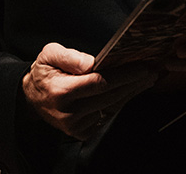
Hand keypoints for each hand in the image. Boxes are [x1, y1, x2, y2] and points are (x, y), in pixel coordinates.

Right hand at [21, 42, 156, 139]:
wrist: (32, 98)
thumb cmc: (44, 72)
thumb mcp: (49, 55)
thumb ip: (69, 57)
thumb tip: (91, 63)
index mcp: (61, 92)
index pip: (99, 83)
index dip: (123, 75)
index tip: (141, 67)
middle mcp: (69, 113)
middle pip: (110, 96)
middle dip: (134, 82)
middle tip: (153, 69)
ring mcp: (76, 126)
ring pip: (111, 106)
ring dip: (132, 91)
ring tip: (148, 78)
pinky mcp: (81, 132)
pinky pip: (107, 115)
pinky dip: (122, 101)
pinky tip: (134, 89)